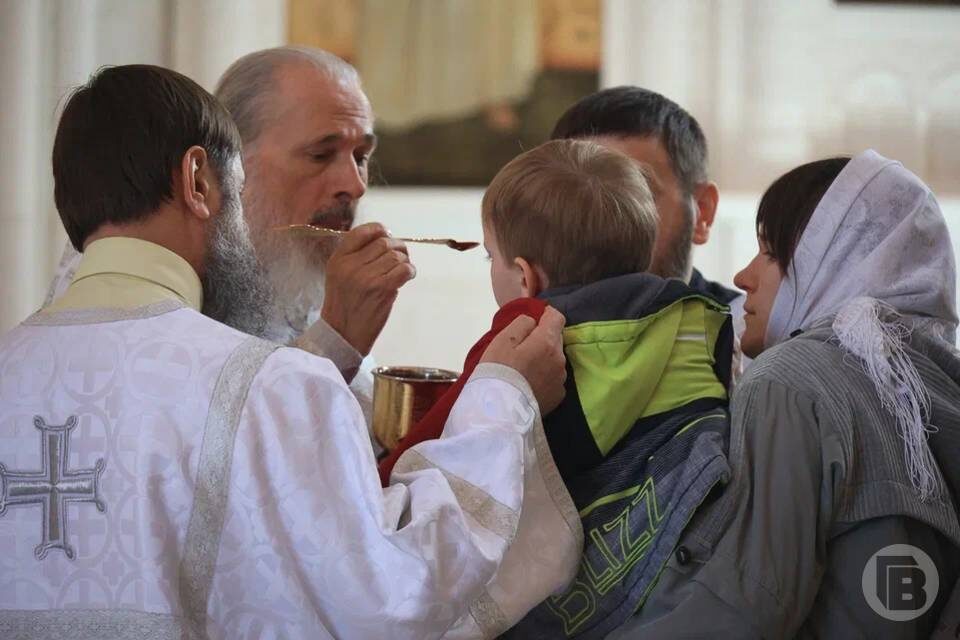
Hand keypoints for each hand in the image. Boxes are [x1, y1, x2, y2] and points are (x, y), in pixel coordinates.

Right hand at [321, 223, 416, 354]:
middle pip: (383, 242)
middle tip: (401, 257)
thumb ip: (355, 258)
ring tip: (402, 270)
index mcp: (338, 259)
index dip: (379, 230)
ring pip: (396, 255)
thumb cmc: (344, 306)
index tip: (387, 235)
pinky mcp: (381, 289)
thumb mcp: (338, 276)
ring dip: (405, 261)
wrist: (342, 335)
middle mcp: (350, 265)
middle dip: (397, 247)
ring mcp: (366, 277)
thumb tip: (386, 240)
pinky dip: (410, 271)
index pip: (361, 232)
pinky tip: (407, 277)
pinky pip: (404, 269)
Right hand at [480, 306, 566, 414]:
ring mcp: (561, 379)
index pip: (557, 317)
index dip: (545, 314)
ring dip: (544, 358)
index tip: (533, 320)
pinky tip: (529, 383)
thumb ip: (522, 323)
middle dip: (543, 338)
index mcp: (547, 342)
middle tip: (521, 348)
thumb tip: (534, 321)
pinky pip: (553, 377)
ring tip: (524, 368)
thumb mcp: (502, 339)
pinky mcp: (558, 396)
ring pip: (555, 359)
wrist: (500, 412)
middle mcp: (560, 358)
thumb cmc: (498, 371)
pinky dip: (544, 376)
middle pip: (556, 338)